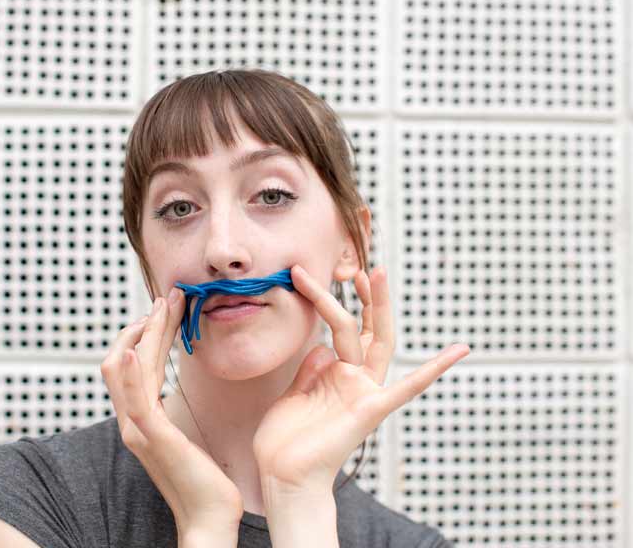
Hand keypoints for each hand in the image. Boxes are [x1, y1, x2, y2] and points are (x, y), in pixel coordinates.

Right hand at [100, 288, 243, 536]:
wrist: (210, 519)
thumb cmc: (206, 482)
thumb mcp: (185, 438)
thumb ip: (173, 414)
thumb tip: (175, 393)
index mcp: (140, 418)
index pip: (133, 364)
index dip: (146, 333)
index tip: (167, 310)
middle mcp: (131, 420)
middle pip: (123, 358)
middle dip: (145, 324)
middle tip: (168, 297)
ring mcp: (137, 428)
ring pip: (126, 368)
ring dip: (145, 333)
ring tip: (164, 306)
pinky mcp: (151, 436)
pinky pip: (135, 397)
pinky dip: (131, 369)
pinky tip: (137, 346)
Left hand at [253, 264, 470, 499]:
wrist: (284, 476)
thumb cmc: (285, 441)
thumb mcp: (294, 395)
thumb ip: (311, 371)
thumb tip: (321, 347)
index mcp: (336, 375)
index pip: (343, 331)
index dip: (334, 302)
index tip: (314, 275)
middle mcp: (355, 380)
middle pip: (367, 330)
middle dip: (368, 298)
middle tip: (365, 266)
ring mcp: (364, 393)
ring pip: (375, 342)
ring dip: (377, 308)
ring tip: (376, 273)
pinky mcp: (369, 410)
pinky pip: (405, 388)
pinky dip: (432, 369)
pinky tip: (459, 350)